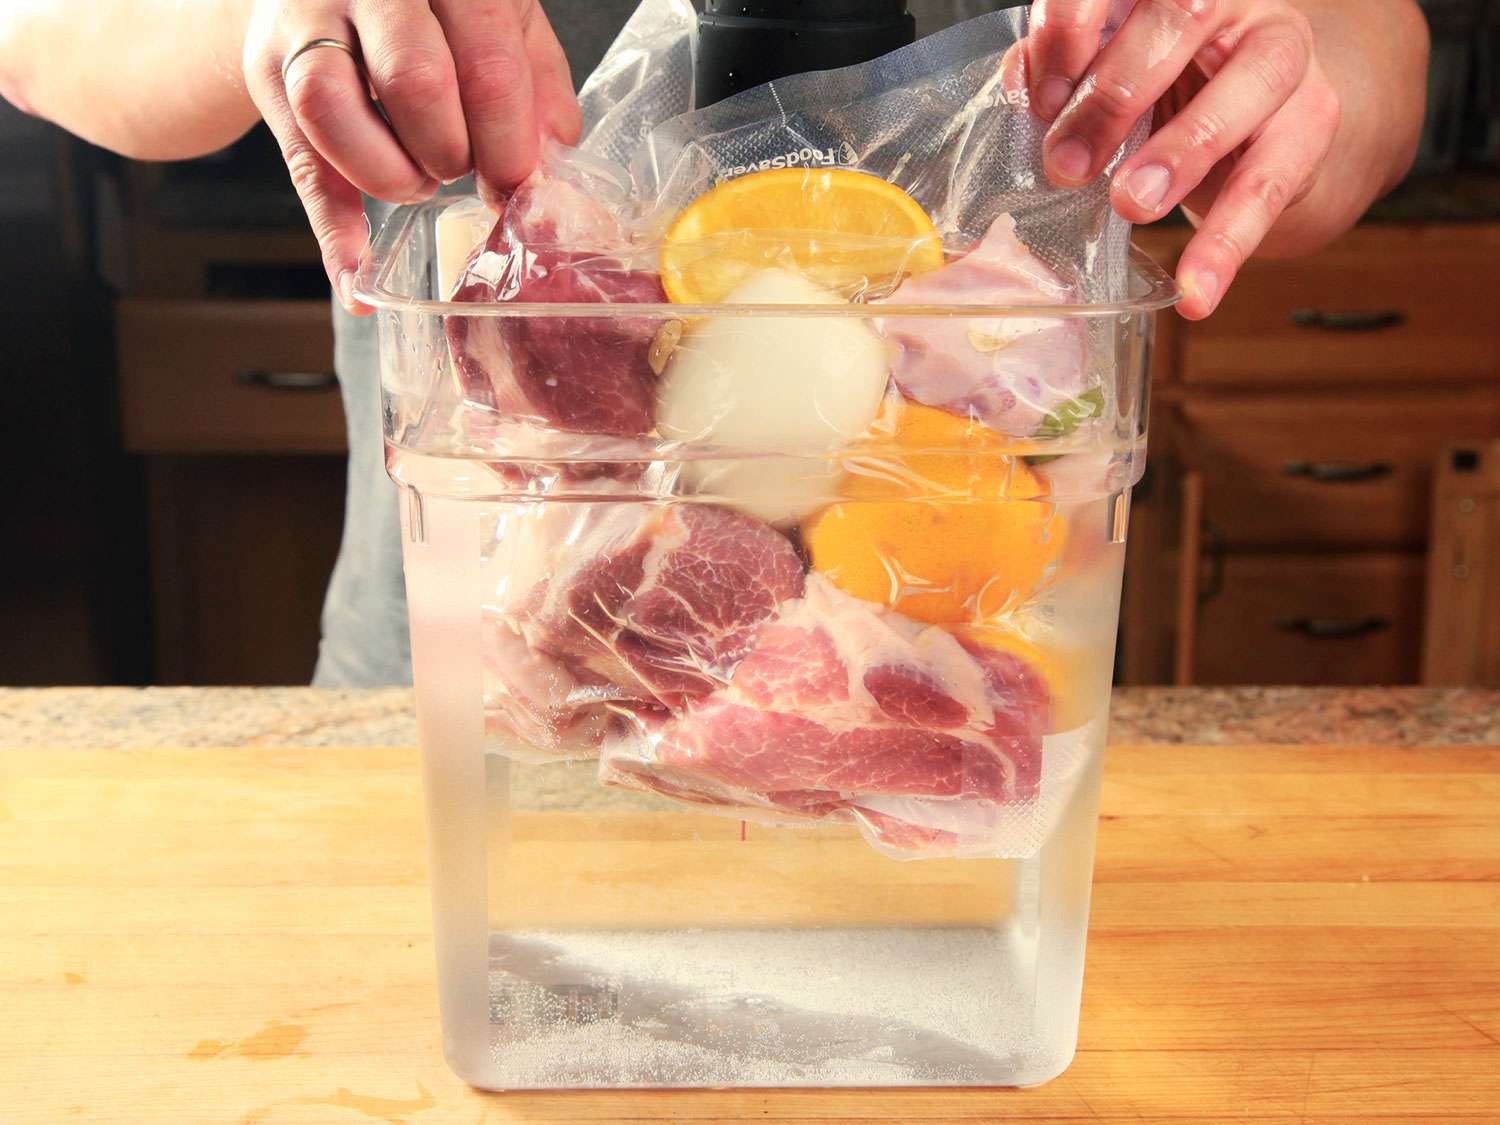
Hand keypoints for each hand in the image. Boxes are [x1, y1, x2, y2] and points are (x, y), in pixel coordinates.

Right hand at [243, 0, 581, 312]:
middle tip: (462, 167)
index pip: (486, 57)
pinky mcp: (268, 72)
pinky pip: (300, 162)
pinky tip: (356, 279)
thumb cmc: (439, 13)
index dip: (509, 139)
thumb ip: (536, 86)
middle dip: (451, 150)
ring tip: (417, 180)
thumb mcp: (504, 26)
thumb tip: (547, 167)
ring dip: (390, 172)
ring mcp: (306, 20)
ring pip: (330, 106)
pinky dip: (333, 233)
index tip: (518, 182)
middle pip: (412, 79)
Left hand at [1025, 0, 1341, 318]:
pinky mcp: (1312, 125)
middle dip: (1115, 93)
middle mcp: (1233, 1)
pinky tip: (1196, 290)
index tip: (1039, 100)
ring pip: (1244, 91)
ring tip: (1131, 205)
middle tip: (1068, 164)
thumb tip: (1021, 90)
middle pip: (1181, 16)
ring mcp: (1281, 57)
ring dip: (1180, 152)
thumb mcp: (1112, 71)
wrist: (1270, 121)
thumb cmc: (1170, 88)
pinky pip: (1269, 187)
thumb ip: (1065, 71)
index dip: (1072, 28)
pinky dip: (1227, 245)